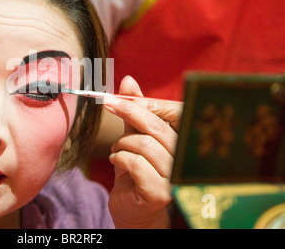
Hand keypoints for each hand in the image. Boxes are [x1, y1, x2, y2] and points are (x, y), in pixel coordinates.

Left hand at [104, 76, 182, 227]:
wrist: (133, 210)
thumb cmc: (135, 172)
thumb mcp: (133, 137)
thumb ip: (133, 112)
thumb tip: (129, 81)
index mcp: (183, 141)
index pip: (175, 113)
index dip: (147, 103)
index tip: (120, 97)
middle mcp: (185, 160)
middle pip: (157, 127)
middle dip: (129, 113)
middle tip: (108, 105)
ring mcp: (175, 178)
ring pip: (145, 145)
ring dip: (123, 143)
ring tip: (117, 149)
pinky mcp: (161, 193)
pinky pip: (137, 164)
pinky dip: (121, 158)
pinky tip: (117, 161)